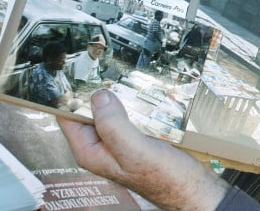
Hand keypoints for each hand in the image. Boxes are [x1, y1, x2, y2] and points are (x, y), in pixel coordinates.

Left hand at [58, 90, 229, 208]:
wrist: (191, 188)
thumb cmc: (164, 178)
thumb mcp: (135, 150)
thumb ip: (113, 125)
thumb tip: (98, 97)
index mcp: (91, 152)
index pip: (68, 118)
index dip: (70, 96)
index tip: (80, 75)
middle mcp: (102, 146)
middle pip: (90, 110)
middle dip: (99, 92)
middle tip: (110, 72)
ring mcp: (120, 141)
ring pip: (112, 110)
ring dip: (121, 96)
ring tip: (129, 82)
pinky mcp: (137, 136)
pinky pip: (130, 113)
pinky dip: (136, 103)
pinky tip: (145, 97)